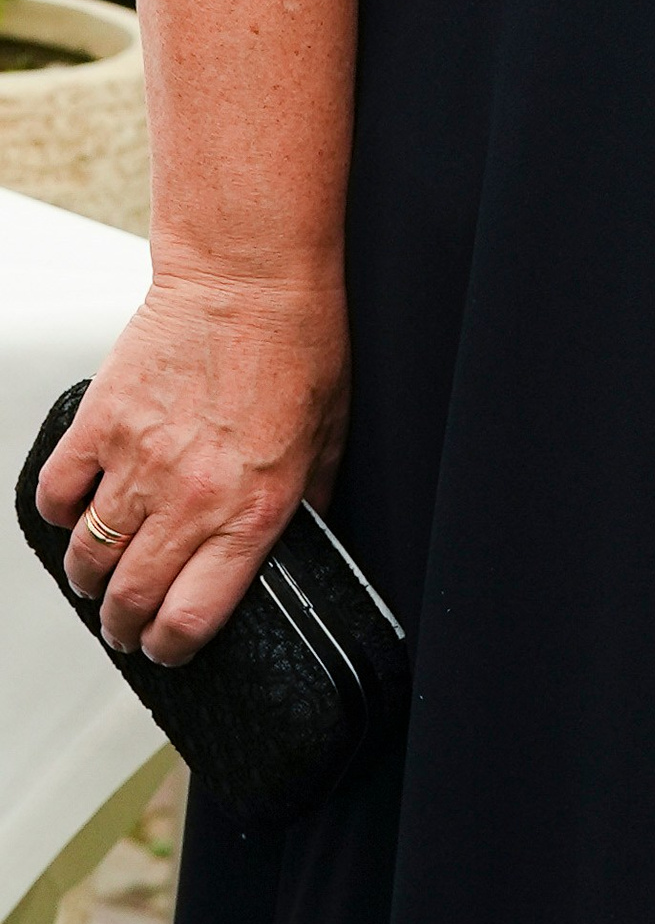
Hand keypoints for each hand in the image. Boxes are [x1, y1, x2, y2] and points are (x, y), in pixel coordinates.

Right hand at [33, 271, 347, 667]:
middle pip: (132, 598)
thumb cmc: (300, 345)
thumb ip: (305, 505)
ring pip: (89, 558)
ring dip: (91, 580)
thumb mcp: (328, 441)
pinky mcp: (101, 423)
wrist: (252, 276)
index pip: (192, 618)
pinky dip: (61, 516)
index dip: (173, 647)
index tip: (170, 647)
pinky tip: (79, 516)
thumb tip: (294, 549)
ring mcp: (137, 461)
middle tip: (128, 625)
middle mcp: (190, 497)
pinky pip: (57, 494)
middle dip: (125, 627)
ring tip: (102, 579)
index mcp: (252, 511)